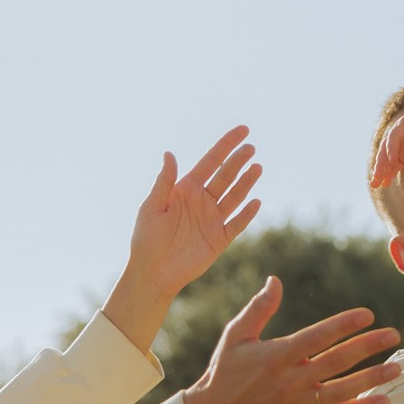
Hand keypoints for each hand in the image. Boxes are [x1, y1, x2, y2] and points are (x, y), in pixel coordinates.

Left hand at [104, 127, 262, 349]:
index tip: (243, 130)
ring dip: (246, 182)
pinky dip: (247, 213)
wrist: (152, 272)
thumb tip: (170, 154)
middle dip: (238, 161)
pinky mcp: (219, 239)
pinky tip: (255, 202)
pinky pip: (237, 223)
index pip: (211, 161)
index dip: (226, 145)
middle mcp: (202, 201)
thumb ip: (164, 182)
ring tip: (257, 168)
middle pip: (226, 176)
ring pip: (235, 196)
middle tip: (251, 148)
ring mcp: (212, 219)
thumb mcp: (152, 207)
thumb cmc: (146, 239)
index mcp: (186, 189)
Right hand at [180, 278, 402, 403]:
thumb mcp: (236, 335)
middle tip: (393, 334)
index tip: (367, 314)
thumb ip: (259, 308)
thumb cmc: (226, 370)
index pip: (317, 336)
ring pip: (342, 390)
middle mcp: (290, 380)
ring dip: (372, 378)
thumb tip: (275, 280)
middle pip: (336, 361)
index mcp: (276, 355)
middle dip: (367, 347)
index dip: (343, 325)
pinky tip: (384, 399)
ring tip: (397, 367)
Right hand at [369, 96, 403, 188]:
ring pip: (387, 160)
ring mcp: (400, 147)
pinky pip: (394, 166)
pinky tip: (384, 184)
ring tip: (374, 184)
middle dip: (381, 163)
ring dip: (381, 171)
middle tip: (376, 176)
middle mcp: (397, 137)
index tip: (393, 162)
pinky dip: (389, 175)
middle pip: (385, 150)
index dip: (392, 149)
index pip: (393, 138)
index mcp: (403, 126)